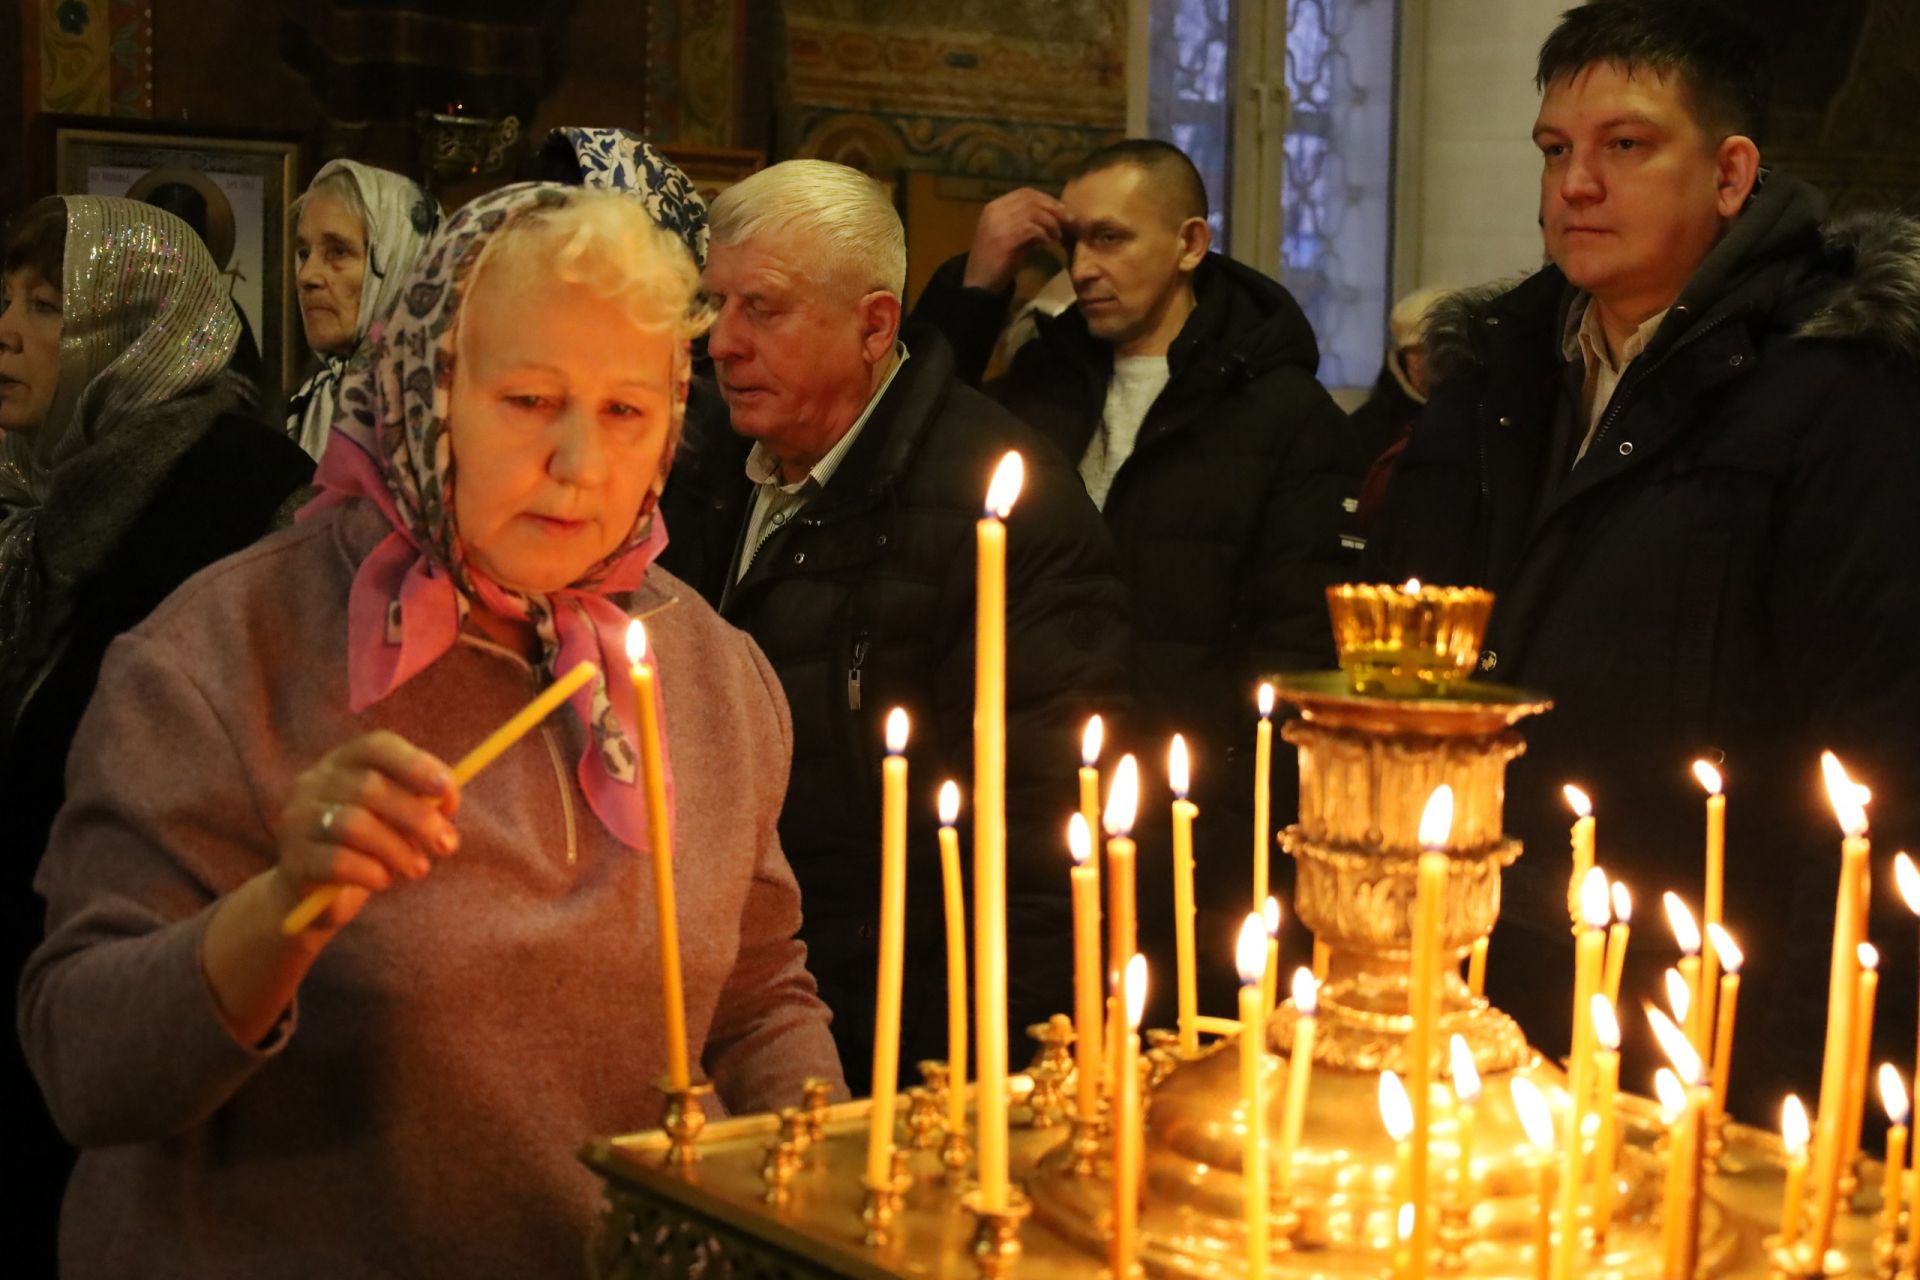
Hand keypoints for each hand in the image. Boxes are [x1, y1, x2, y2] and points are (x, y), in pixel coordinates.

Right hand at [274, 731, 459, 930]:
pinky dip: (371, 872)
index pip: (376, 747)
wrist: (314, 895)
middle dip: (417, 817)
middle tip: (447, 845)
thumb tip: (449, 797)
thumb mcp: (398, 820)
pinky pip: (337, 862)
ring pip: (353, 825)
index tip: (448, 787)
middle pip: (369, 787)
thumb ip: (424, 803)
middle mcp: (314, 783)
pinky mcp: (292, 861)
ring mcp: (296, 820)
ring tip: (418, 868)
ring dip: (397, 848)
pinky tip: (382, 880)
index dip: (415, 763)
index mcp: (343, 763)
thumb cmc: (368, 847)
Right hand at [963, 188, 1068, 291]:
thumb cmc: (997, 261)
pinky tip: (1047, 242)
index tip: (1062, 210)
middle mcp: (995, 210)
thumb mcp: (1012, 236)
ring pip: (1033, 212)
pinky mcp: (1005, 238)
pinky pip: (1031, 229)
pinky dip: (1043, 234)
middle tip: (1069, 220)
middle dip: (1054, 208)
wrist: (979, 283)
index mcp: (995, 207)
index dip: (1047, 199)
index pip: (1025, 193)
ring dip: (1051, 223)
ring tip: (1058, 235)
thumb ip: (1027, 224)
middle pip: (1031, 199)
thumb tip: (1053, 217)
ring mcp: (999, 223)